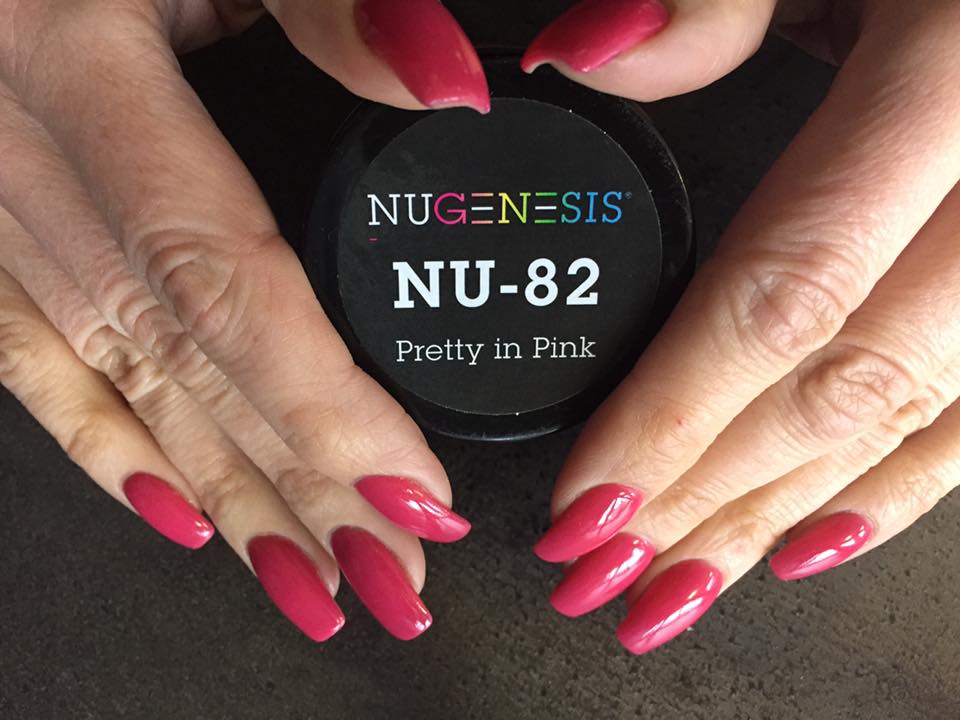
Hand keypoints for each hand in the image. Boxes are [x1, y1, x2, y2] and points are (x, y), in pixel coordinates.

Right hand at [0, 0, 487, 640]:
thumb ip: (333, 8)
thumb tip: (447, 81)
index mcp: (81, 63)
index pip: (220, 279)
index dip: (321, 402)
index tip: (411, 492)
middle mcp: (13, 143)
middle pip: (180, 359)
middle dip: (296, 485)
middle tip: (390, 573)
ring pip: (114, 378)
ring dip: (223, 491)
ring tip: (312, 579)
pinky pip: (24, 350)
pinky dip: (102, 439)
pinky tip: (174, 507)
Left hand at [526, 0, 959, 652]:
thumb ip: (711, 6)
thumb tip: (585, 55)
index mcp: (946, 86)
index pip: (781, 292)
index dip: (674, 414)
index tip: (585, 502)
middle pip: (837, 386)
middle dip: (707, 497)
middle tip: (604, 572)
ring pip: (906, 419)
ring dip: (779, 519)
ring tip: (677, 589)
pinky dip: (899, 490)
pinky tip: (813, 542)